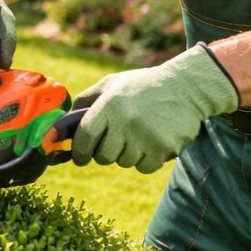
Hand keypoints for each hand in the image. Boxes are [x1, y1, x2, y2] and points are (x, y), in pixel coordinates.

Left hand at [71, 44, 238, 172]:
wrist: (187, 87)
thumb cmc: (144, 86)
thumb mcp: (112, 83)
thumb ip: (86, 100)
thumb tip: (63, 125)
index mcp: (110, 104)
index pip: (84, 137)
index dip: (78, 151)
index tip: (79, 157)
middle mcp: (126, 121)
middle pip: (103, 156)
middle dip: (105, 152)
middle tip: (117, 139)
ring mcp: (145, 137)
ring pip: (124, 162)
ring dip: (128, 153)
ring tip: (139, 132)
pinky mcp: (164, 149)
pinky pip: (144, 167)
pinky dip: (146, 159)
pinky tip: (153, 140)